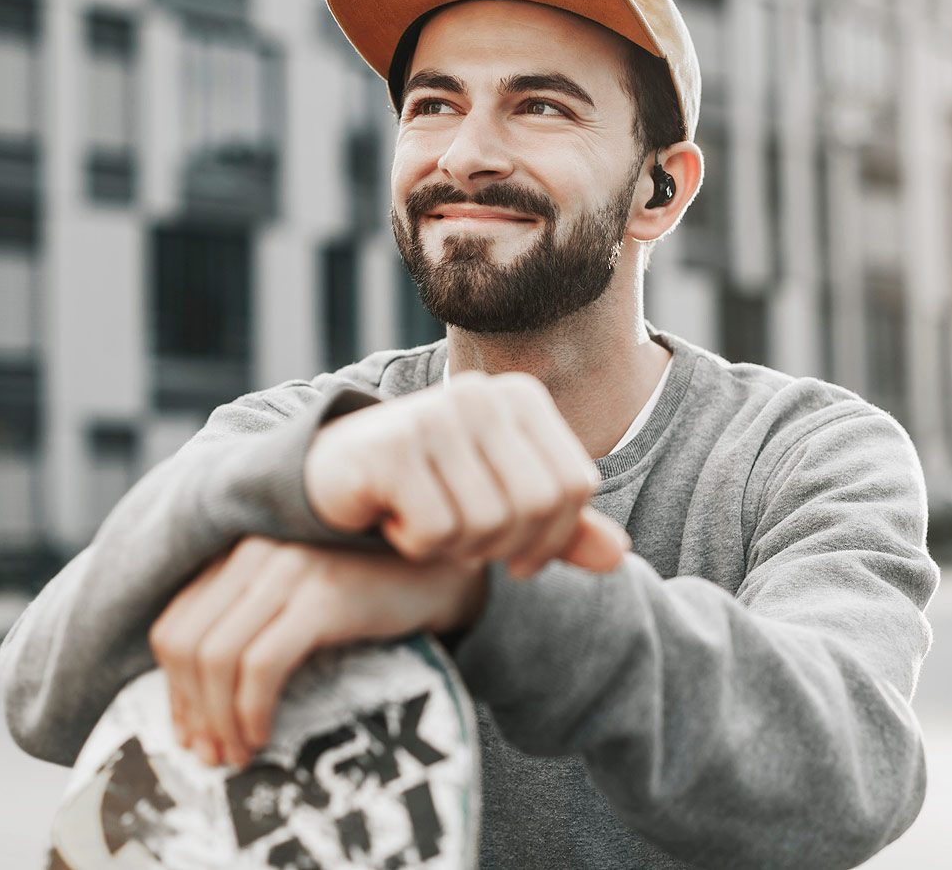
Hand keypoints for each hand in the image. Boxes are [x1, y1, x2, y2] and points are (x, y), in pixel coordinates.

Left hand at [148, 537, 486, 768]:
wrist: (441, 579)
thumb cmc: (365, 603)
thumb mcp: (293, 608)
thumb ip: (245, 631)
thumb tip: (191, 716)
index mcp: (237, 553)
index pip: (173, 626)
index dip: (174, 692)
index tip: (193, 737)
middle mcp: (253, 550)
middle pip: (186, 645)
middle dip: (191, 712)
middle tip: (213, 756)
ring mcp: (287, 569)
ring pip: (218, 658)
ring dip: (221, 719)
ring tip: (240, 753)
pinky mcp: (321, 596)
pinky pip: (262, 665)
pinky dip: (252, 710)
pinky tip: (264, 736)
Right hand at [305, 370, 629, 578]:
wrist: (332, 472)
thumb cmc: (428, 487)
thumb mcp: (501, 503)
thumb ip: (560, 527)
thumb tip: (619, 556)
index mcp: (521, 397)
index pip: (577, 485)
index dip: (554, 537)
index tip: (515, 555)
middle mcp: (482, 395)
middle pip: (538, 505)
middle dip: (504, 547)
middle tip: (466, 547)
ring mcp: (435, 416)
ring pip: (488, 522)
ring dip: (457, 548)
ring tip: (428, 528)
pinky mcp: (391, 448)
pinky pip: (437, 530)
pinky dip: (417, 545)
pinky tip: (394, 521)